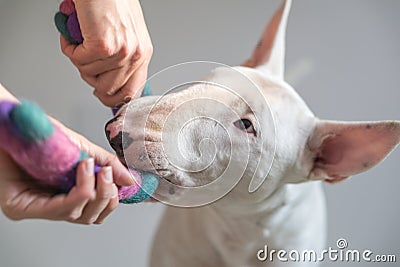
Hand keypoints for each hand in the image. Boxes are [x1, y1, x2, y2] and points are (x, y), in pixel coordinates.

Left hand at [0, 114, 133, 223]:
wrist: (12, 123)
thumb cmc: (40, 135)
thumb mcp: (81, 149)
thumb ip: (104, 164)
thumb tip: (128, 179)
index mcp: (62, 195)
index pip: (94, 212)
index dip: (111, 200)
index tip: (121, 180)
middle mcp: (49, 206)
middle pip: (90, 218)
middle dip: (107, 196)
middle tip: (109, 172)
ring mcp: (34, 210)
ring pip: (79, 216)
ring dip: (96, 191)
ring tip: (97, 168)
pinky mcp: (20, 208)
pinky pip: (61, 209)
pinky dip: (81, 189)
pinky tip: (84, 168)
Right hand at [61, 0, 152, 106]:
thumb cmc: (112, 1)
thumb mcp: (126, 34)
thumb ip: (121, 57)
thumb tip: (109, 78)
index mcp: (142, 53)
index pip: (132, 91)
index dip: (114, 99)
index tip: (102, 96)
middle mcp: (135, 55)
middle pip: (108, 89)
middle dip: (90, 77)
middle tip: (83, 59)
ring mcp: (120, 52)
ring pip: (89, 74)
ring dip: (77, 57)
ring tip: (80, 37)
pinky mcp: (103, 46)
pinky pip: (77, 60)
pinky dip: (68, 46)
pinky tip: (73, 33)